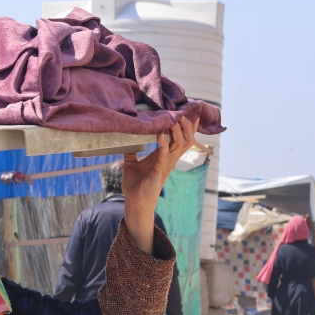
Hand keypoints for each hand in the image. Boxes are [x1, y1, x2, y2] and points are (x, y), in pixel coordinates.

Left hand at [123, 116, 199, 252]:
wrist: (134, 201)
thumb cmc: (135, 184)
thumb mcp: (131, 163)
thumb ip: (131, 151)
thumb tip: (125, 140)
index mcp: (165, 155)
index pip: (181, 138)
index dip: (188, 127)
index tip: (190, 113)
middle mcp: (169, 159)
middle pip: (187, 140)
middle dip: (187, 126)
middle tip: (182, 113)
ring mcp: (166, 164)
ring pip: (180, 145)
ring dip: (177, 132)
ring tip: (173, 121)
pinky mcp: (159, 171)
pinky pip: (165, 155)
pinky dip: (163, 144)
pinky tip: (160, 135)